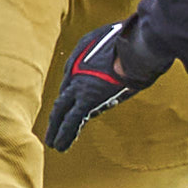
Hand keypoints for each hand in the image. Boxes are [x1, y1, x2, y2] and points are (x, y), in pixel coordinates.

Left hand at [43, 18, 173, 151]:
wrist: (136, 45)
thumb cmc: (134, 42)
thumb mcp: (117, 42)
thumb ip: (110, 55)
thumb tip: (119, 66)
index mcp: (79, 57)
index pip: (72, 83)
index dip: (71, 98)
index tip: (72, 110)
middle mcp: (75, 72)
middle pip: (62, 99)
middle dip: (56, 117)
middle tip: (50, 131)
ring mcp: (79, 85)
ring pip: (62, 112)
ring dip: (57, 129)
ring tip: (53, 144)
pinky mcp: (87, 99)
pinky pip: (72, 120)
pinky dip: (65, 134)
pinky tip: (60, 145)